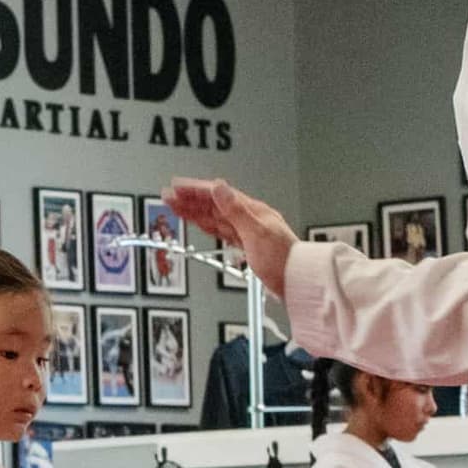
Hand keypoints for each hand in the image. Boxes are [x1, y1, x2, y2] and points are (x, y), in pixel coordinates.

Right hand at [165, 179, 298, 296]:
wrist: (299, 281)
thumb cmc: (284, 260)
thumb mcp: (256, 232)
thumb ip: (235, 210)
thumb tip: (219, 187)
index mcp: (251, 210)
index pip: (217, 195)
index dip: (194, 190)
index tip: (176, 186)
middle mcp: (249, 218)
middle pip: (213, 205)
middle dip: (189, 199)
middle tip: (168, 195)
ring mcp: (248, 231)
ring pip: (215, 217)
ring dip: (195, 211)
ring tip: (177, 207)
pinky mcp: (247, 245)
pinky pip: (222, 230)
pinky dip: (207, 225)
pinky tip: (201, 224)